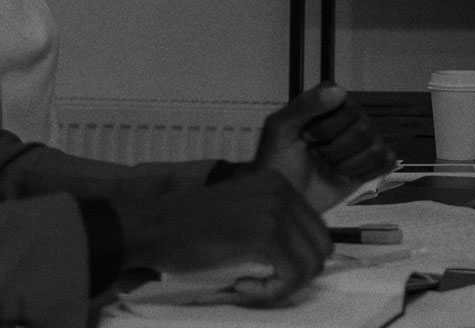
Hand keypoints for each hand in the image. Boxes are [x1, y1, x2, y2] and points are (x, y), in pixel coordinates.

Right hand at [114, 169, 330, 304]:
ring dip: (283, 284)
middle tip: (260, 282)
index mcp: (278, 183)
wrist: (152, 227)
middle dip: (296, 273)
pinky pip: (291, 275)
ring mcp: (276, 210)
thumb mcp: (241, 212)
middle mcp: (282, 191)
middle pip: (322, 246)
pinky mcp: (266, 234)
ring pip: (311, 263)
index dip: (296, 258)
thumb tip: (304, 255)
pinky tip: (241, 284)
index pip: (316, 229)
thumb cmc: (186, 228)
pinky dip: (271, 290)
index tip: (263, 268)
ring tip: (248, 283)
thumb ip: (272, 222)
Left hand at [249, 84, 395, 212]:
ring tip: (328, 167)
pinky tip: (345, 175)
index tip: (305, 137)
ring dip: (347, 163)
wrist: (285, 200)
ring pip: (375, 146)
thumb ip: (306, 105)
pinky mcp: (373, 162)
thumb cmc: (277, 162)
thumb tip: (341, 91)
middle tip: (315, 155)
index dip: (326, 126)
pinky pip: (386, 160)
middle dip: (334, 149)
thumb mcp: (280, 129)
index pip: (347, 103)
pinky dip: (363, 172)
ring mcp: (364, 140)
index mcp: (328, 103)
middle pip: (364, 127)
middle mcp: (350, 116)